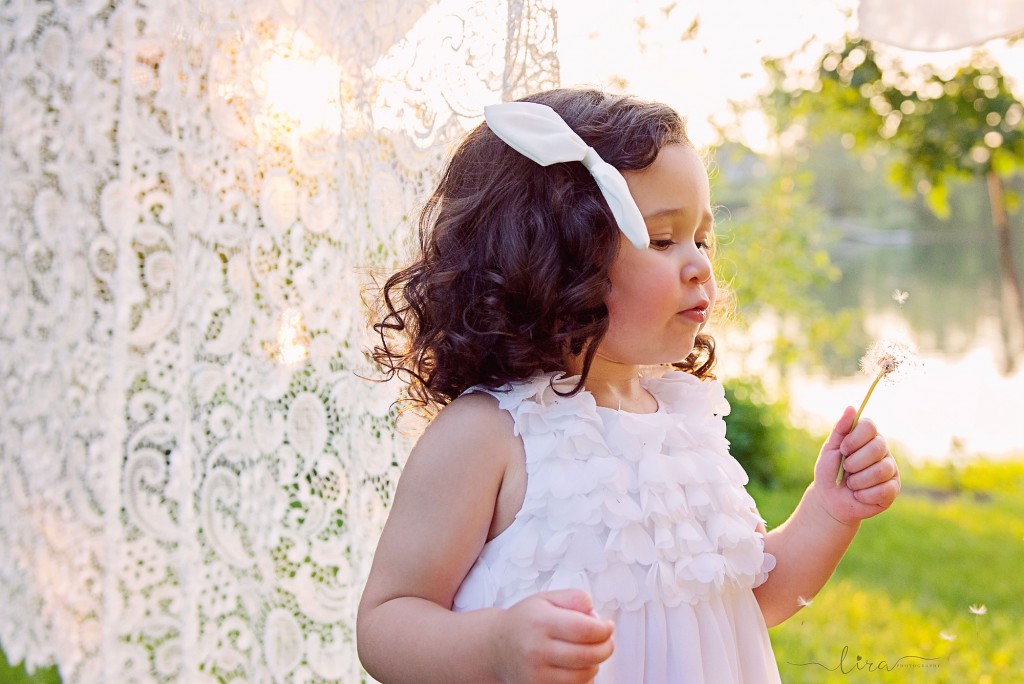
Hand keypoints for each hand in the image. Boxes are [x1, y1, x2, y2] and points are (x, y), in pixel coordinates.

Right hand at [490, 589, 613, 683]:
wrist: (497, 647)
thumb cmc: (525, 621)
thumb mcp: (546, 598)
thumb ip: (573, 598)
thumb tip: (594, 613)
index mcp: (540, 622)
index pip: (585, 629)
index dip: (604, 629)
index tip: (607, 627)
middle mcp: (537, 650)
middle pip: (588, 655)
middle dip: (605, 648)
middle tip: (606, 641)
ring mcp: (537, 674)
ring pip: (584, 675)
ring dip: (595, 664)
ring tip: (588, 652)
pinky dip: (583, 678)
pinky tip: (578, 666)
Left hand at [811, 406, 900, 525]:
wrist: (830, 500)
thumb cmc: (830, 471)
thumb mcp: (830, 450)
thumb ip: (840, 429)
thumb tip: (851, 407)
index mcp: (867, 437)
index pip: (869, 426)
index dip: (855, 438)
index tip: (842, 449)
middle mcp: (882, 450)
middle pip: (877, 447)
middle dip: (855, 462)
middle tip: (846, 469)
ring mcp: (890, 469)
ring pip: (881, 470)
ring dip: (858, 480)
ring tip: (851, 484)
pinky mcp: (893, 489)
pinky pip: (884, 490)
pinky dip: (864, 494)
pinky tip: (859, 495)